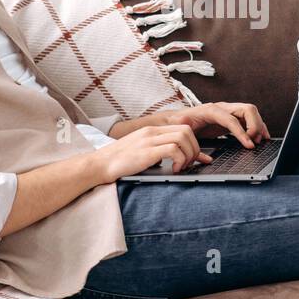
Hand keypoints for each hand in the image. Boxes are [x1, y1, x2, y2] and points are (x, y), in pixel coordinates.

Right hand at [91, 123, 213, 179]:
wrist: (99, 164)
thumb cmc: (120, 162)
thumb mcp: (143, 153)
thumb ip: (161, 153)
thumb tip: (181, 160)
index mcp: (152, 130)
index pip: (183, 127)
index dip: (195, 143)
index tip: (198, 158)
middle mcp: (152, 131)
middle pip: (187, 131)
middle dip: (194, 149)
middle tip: (190, 164)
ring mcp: (149, 140)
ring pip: (183, 137)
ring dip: (188, 155)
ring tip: (182, 167)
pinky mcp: (147, 151)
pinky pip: (173, 149)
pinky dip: (180, 160)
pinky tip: (174, 170)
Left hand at [162, 102, 269, 148]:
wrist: (177, 119)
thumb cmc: (179, 122)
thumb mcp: (180, 126)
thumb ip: (185, 128)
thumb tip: (187, 127)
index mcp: (211, 110)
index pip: (232, 119)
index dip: (242, 132)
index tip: (249, 145)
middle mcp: (222, 108)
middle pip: (247, 110)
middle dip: (255, 125)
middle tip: (254, 142)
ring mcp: (228, 112)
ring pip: (250, 113)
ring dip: (258, 125)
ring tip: (260, 141)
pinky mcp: (230, 118)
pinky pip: (248, 120)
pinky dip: (256, 127)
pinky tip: (260, 137)